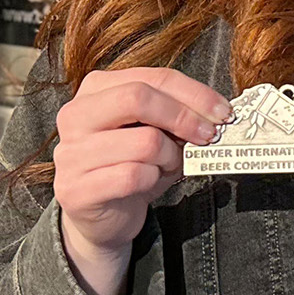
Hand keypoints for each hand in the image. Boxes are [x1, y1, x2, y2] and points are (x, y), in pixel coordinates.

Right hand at [53, 67, 231, 294]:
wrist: (101, 216)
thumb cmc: (129, 165)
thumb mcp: (151, 130)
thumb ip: (173, 113)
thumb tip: (214, 112)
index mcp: (95, 90)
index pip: (151, 78)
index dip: (193, 93)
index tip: (222, 112)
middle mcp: (75, 115)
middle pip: (138, 98)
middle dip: (183, 117)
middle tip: (208, 136)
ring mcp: (71, 153)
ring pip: (144, 142)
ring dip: (170, 157)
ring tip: (169, 165)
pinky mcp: (76, 189)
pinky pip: (133, 176)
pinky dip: (153, 180)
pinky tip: (150, 182)